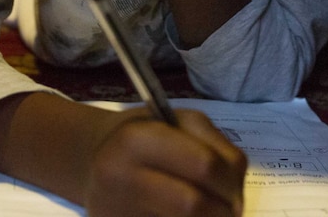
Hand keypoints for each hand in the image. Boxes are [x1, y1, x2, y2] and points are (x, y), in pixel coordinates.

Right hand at [84, 108, 246, 216]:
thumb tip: (235, 196)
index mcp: (137, 139)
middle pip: (194, 206)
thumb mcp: (177, 121)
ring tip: (209, 213)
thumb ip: (215, 147)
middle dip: (224, 212)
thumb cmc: (143, 135)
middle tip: (230, 209)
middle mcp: (120, 177)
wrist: (92, 160)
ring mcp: (115, 212)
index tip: (234, 189)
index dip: (230, 182)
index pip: (203, 165)